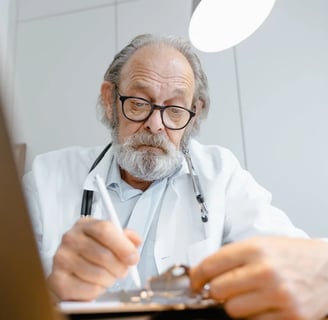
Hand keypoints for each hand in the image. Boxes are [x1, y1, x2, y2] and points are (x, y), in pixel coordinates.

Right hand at [48, 218, 140, 300]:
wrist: (70, 268)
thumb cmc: (92, 252)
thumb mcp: (110, 238)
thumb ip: (126, 237)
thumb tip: (136, 241)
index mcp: (85, 225)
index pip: (105, 230)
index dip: (123, 246)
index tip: (133, 257)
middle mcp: (70, 239)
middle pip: (103, 254)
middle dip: (119, 267)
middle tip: (122, 270)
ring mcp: (61, 259)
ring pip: (98, 274)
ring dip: (110, 279)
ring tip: (107, 276)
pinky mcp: (57, 279)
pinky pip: (89, 289)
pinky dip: (98, 290)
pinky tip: (95, 283)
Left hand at [190, 237, 327, 319]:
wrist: (326, 266)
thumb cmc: (290, 254)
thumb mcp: (260, 244)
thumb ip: (232, 257)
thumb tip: (203, 273)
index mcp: (255, 248)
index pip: (211, 265)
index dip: (196, 276)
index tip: (195, 282)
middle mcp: (265, 271)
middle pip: (218, 290)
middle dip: (214, 292)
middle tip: (220, 289)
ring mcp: (279, 295)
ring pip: (232, 310)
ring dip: (233, 305)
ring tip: (245, 296)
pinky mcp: (291, 316)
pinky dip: (251, 317)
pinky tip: (259, 305)